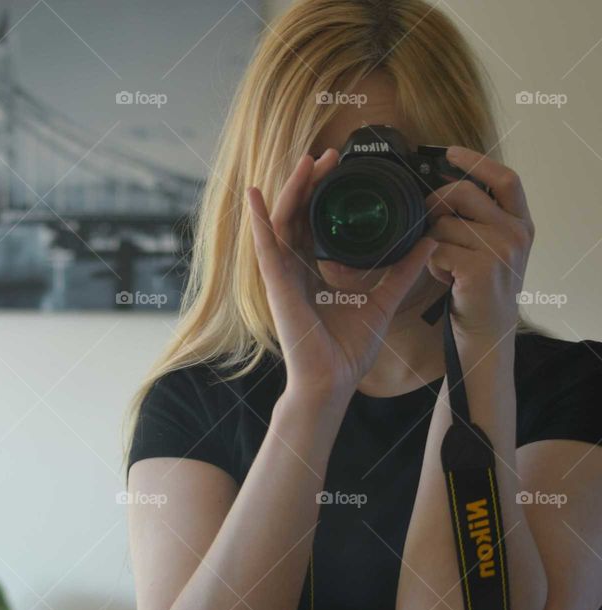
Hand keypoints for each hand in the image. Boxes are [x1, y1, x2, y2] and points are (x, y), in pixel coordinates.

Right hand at [247, 151, 437, 397]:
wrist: (333, 380)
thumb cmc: (349, 348)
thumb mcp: (383, 300)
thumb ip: (401, 271)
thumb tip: (428, 242)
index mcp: (315, 270)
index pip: (315, 221)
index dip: (323, 192)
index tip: (340, 167)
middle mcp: (296, 268)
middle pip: (297, 214)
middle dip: (310, 182)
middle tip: (328, 155)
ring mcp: (283, 275)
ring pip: (281, 222)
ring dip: (291, 189)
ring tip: (306, 162)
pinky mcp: (276, 285)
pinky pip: (264, 247)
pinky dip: (259, 220)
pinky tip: (256, 196)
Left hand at [425, 147, 533, 344]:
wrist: (488, 332)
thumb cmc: (480, 288)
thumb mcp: (490, 247)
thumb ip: (477, 218)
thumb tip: (440, 186)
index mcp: (522, 222)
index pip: (505, 178)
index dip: (476, 161)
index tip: (449, 152)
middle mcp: (517, 231)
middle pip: (462, 193)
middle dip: (433, 204)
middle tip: (426, 222)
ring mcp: (501, 249)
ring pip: (442, 224)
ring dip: (432, 243)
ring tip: (445, 265)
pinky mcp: (481, 268)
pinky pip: (436, 249)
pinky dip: (431, 264)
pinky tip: (445, 278)